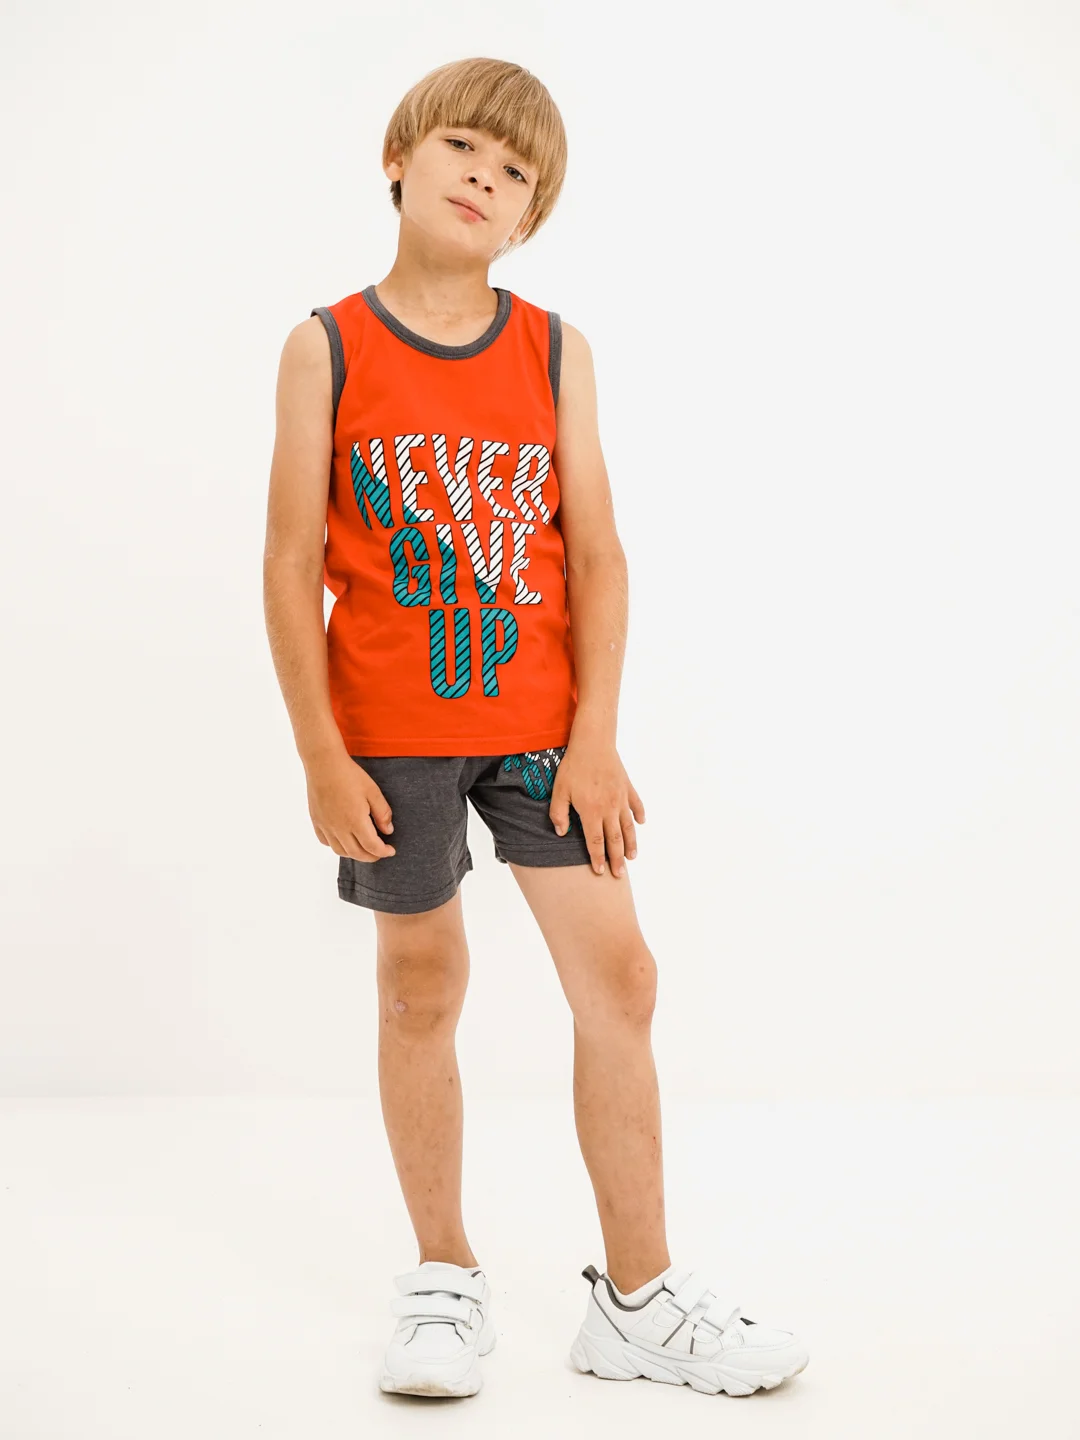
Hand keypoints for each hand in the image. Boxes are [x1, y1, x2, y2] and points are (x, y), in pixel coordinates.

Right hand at [305, 752, 396, 862]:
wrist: (323, 763)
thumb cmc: (349, 774)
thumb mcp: (373, 791)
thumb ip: (382, 813)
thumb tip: (388, 831)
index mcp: (355, 821)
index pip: (372, 847)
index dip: (384, 852)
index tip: (391, 850)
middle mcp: (339, 828)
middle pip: (356, 853)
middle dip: (371, 856)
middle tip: (380, 852)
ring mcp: (325, 826)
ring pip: (340, 851)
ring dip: (354, 854)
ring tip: (364, 848)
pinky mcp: (317, 821)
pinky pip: (326, 842)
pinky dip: (337, 846)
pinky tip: (344, 839)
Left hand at [549, 736, 644, 877]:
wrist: (593, 743)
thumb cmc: (573, 766)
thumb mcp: (559, 790)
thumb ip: (559, 813)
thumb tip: (561, 832)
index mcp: (591, 812)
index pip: (596, 842)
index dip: (598, 858)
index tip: (600, 871)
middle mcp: (609, 809)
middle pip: (615, 840)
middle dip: (617, 859)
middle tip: (619, 875)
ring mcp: (620, 798)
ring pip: (628, 827)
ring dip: (631, 843)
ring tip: (632, 857)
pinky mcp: (627, 787)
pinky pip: (636, 804)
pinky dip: (639, 815)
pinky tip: (641, 823)